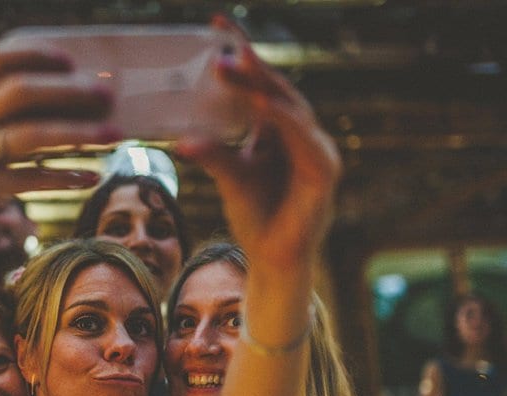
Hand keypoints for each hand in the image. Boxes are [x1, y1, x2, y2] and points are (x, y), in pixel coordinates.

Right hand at [0, 43, 118, 306]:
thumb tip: (67, 104)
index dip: (32, 54)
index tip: (70, 62)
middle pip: (18, 91)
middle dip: (68, 90)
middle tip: (107, 96)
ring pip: (29, 134)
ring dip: (78, 132)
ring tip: (114, 135)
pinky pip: (29, 178)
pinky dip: (64, 177)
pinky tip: (91, 177)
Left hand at [176, 17, 339, 271]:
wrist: (274, 259)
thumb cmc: (256, 215)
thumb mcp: (229, 177)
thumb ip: (213, 154)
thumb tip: (183, 139)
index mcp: (279, 129)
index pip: (261, 84)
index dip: (242, 54)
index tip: (216, 24)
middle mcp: (301, 134)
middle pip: (275, 89)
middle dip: (250, 65)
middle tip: (223, 43)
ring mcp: (316, 150)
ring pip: (289, 108)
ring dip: (262, 86)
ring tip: (233, 66)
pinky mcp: (323, 171)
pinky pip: (301, 138)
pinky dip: (282, 120)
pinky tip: (261, 105)